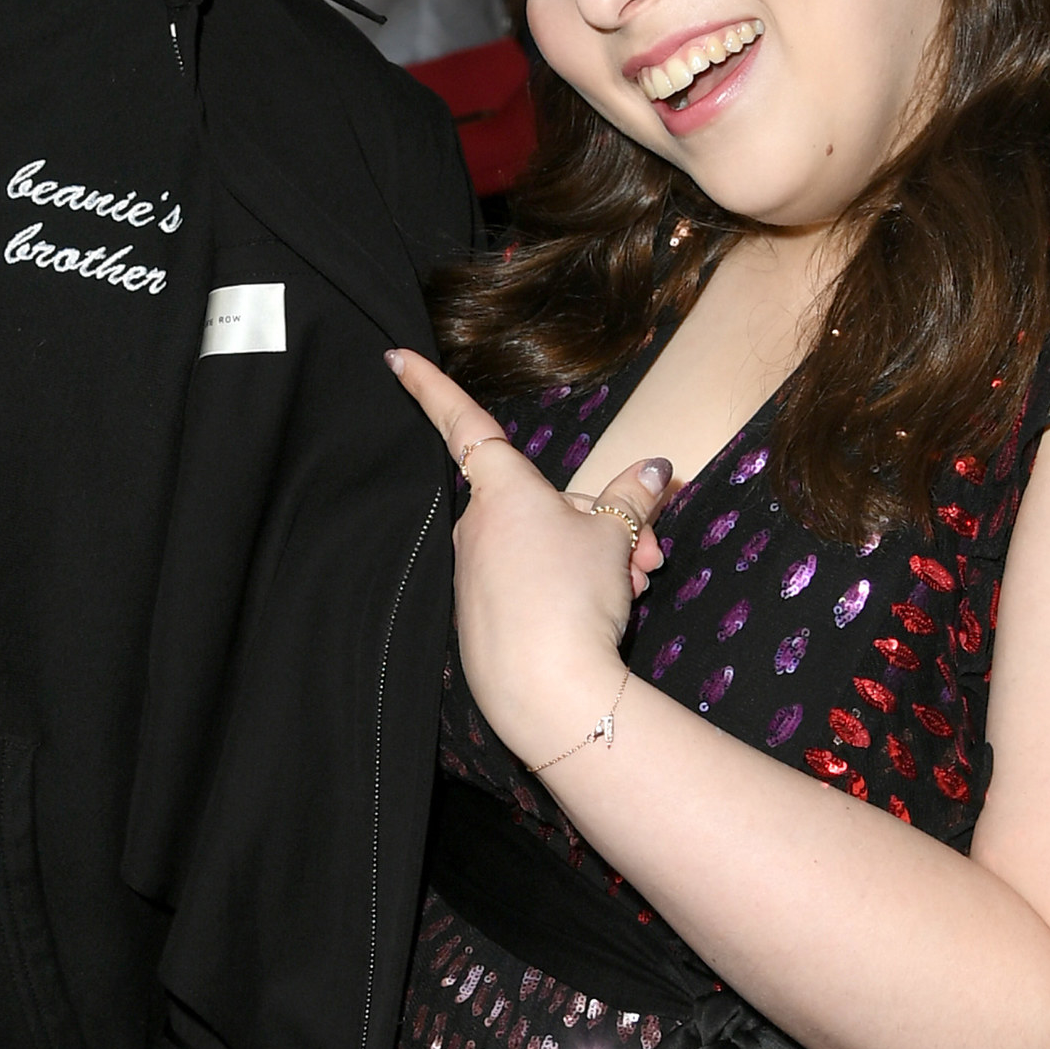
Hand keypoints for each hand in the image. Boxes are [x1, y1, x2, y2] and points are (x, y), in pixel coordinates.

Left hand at [385, 348, 670, 771]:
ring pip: (544, 543)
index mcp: (502, 488)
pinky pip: (530, 581)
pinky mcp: (479, 613)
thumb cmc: (574, 597)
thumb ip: (631, 498)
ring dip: (594, 557)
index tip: (394, 357)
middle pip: (542, 500)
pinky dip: (568, 587)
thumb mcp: (616, 537)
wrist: (547, 691)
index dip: (429, 385)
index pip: (462, 421)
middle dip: (600, 521)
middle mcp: (477, 524)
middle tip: (648, 555)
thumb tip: (655, 469)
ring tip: (635, 585)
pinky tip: (602, 611)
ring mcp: (473, 570)